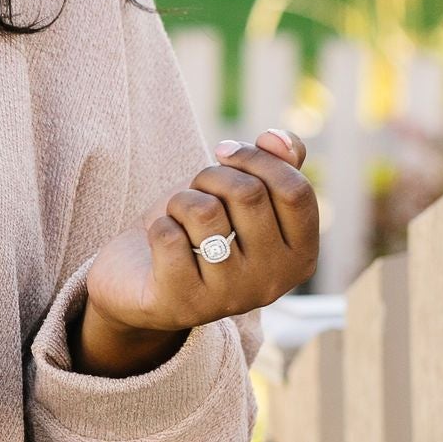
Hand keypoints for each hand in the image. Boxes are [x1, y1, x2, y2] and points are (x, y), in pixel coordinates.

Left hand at [74, 129, 317, 375]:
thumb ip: (275, 163)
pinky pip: (168, 235)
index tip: (225, 152)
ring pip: (205, 212)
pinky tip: (162, 245)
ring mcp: (229, 297)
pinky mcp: (183, 303)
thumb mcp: (241, 192)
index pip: (296, 191)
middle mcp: (272, 282)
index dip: (257, 159)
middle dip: (211, 176)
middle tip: (197, 190)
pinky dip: (159, 226)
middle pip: (249, 194)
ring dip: (182, 200)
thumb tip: (277, 139)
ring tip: (179, 217)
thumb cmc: (200, 229)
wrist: (142, 278)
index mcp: (300, 255)